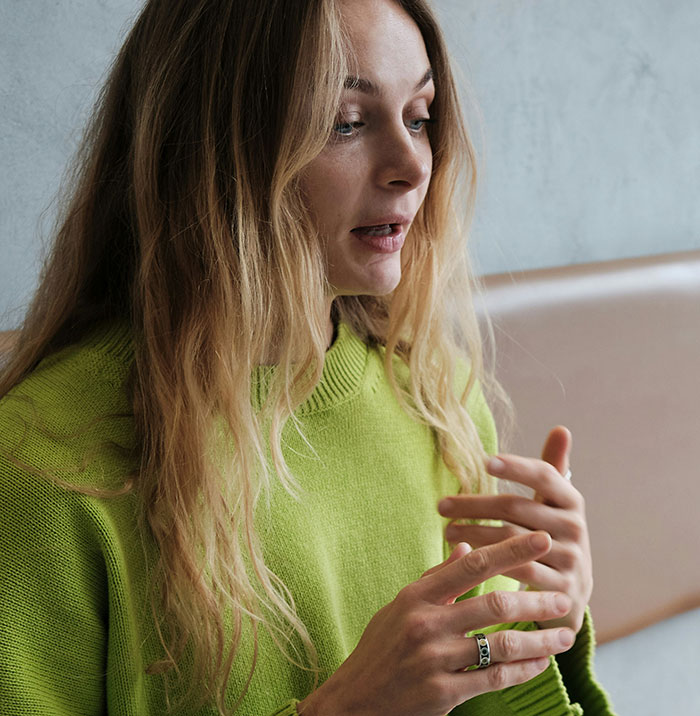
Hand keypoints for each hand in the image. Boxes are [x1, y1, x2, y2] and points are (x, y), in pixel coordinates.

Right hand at [297, 533, 574, 715]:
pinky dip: (522, 671)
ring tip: (564, 635)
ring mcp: (433, 660)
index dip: (510, 551)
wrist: (354, 700)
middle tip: (566, 596)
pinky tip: (541, 664)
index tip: (541, 539)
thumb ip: (437, 578)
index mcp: (416, 596)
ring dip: (539, 640)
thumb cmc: (380, 648)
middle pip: (493, 605)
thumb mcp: (401, 605)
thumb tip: (468, 546)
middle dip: (536, 600)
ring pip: (500, 645)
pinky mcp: (442, 693)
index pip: (470, 566)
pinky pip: (493, 679)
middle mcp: (425, 623)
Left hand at [438, 426, 592, 632]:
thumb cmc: (553, 536)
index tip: (485, 462)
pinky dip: (490, 564)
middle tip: (442, 505)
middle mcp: (576, 527)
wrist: (571, 592)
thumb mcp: (555, 504)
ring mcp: (572, 560)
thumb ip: (552, 469)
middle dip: (475, 505)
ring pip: (512, 541)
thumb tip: (561, 428)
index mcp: (572, 501)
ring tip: (446, 530)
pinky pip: (519, 573)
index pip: (544, 476)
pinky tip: (464, 558)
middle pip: (517, 508)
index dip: (515, 467)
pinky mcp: (561, 591)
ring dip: (474, 534)